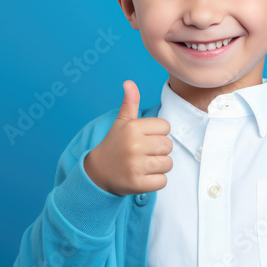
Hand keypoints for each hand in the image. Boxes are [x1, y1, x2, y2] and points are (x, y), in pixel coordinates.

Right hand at [84, 80, 172, 195]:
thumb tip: (129, 82)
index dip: (158, 134)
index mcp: (133, 128)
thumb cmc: (115, 145)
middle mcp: (134, 146)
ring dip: (159, 167)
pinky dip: (156, 181)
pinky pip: (163, 181)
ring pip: (168, 164)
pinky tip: (143, 176)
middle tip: (144, 154)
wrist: (97, 172)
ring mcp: (136, 166)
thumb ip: (130, 103)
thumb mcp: (121, 123)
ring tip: (144, 165)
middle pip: (168, 146)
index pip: (166, 128)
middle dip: (160, 151)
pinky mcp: (137, 184)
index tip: (145, 139)